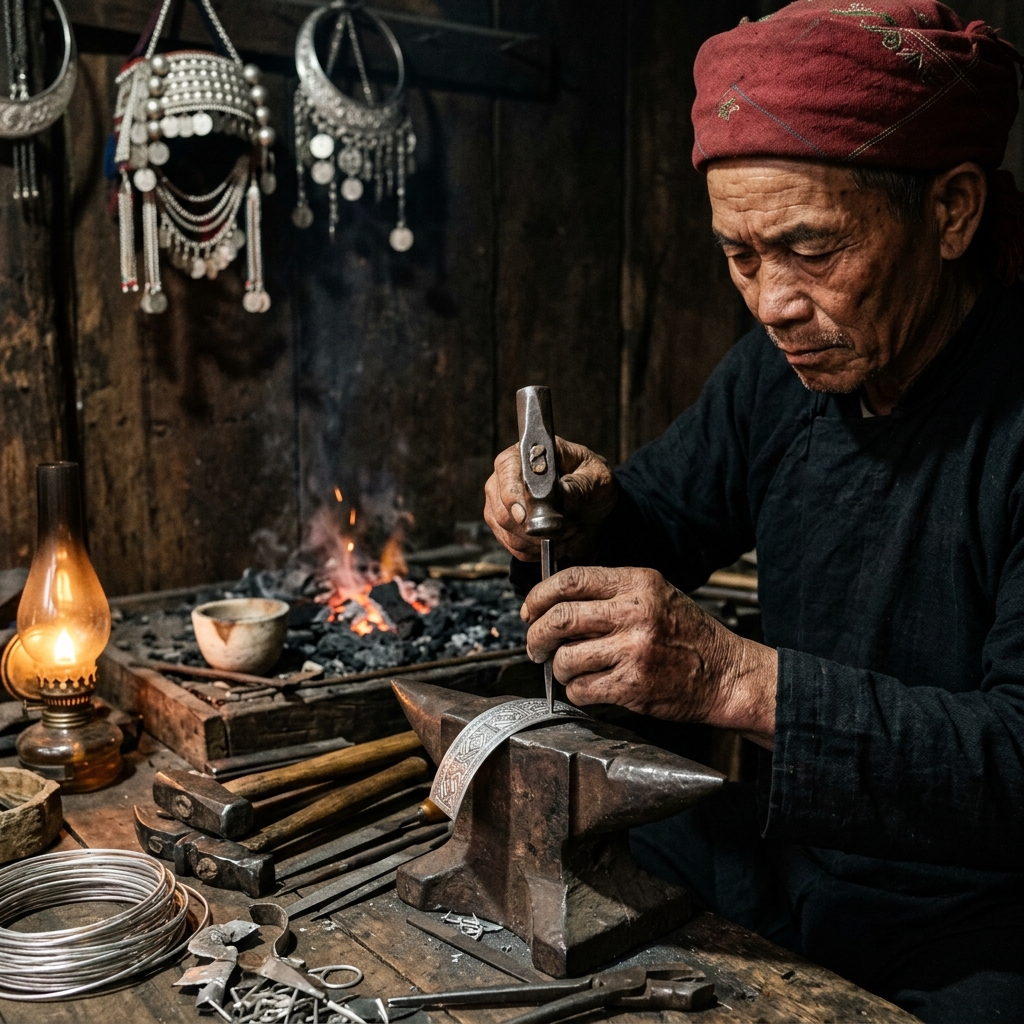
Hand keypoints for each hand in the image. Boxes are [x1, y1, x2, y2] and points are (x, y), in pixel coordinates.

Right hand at [483, 438, 617, 560]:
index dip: (512, 495)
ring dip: (538, 540)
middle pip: (501, 508)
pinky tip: (555, 542)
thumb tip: (559, 492)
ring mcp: (500, 502)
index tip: (524, 517)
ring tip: (566, 532)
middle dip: (534, 526)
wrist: (592, 506)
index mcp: (528, 453)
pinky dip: (536, 550)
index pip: (507, 470)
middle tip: (567, 527)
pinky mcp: (504, 526)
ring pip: (506, 531)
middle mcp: (507, 475)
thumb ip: (578, 485)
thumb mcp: (597, 479)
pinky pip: (513, 546)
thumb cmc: (592, 482)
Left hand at [521, 565, 776, 746]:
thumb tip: (555, 601)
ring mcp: (633, 650)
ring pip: (566, 658)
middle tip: (535, 645)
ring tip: (566, 670)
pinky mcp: (632, 685)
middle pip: (559, 618)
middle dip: (536, 635)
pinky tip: (586, 687)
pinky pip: (582, 688)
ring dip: (558, 668)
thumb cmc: (689, 636)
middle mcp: (634, 613)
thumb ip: (612, 593)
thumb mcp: (657, 595)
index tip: (529, 610)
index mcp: (638, 583)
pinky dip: (575, 691)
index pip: (570, 580)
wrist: (726, 675)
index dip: (539, 595)